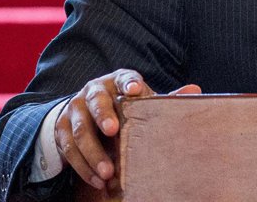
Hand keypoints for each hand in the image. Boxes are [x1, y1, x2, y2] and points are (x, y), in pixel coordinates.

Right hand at [54, 69, 201, 190]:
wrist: (84, 114)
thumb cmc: (121, 107)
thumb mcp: (140, 102)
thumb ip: (163, 99)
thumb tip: (195, 90)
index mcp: (117, 81)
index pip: (124, 76)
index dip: (129, 82)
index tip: (136, 88)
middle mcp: (93, 91)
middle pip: (96, 101)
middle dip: (104, 115)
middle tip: (113, 130)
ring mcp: (74, 109)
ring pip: (79, 130)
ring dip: (93, 152)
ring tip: (108, 172)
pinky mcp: (61, 130)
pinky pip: (69, 149)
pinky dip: (83, 166)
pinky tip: (97, 179)